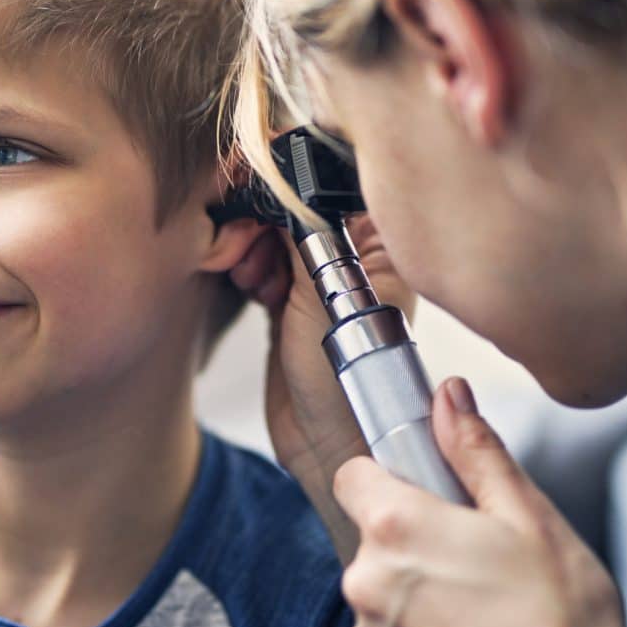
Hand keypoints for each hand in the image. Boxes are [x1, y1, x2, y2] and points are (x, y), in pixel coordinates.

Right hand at [230, 214, 415, 561]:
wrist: (326, 447)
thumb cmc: (347, 383)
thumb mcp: (323, 297)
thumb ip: (302, 237)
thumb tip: (277, 186)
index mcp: (381, 247)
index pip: (334, 189)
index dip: (292, 181)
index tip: (255, 179)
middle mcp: (354, 259)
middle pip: (297, 208)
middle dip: (263, 217)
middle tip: (245, 237)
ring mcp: (320, 282)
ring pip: (274, 236)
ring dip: (251, 245)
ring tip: (249, 272)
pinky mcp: (289, 304)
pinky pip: (262, 264)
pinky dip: (248, 266)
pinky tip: (248, 283)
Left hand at [333, 378, 626, 626]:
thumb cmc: (562, 622)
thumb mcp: (529, 518)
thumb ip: (476, 452)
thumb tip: (448, 395)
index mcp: (395, 528)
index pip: (353, 474)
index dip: (389, 473)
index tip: (428, 486)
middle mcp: (366, 582)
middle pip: (373, 534)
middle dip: (416, 534)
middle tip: (479, 550)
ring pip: (383, 587)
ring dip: (419, 587)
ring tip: (485, 603)